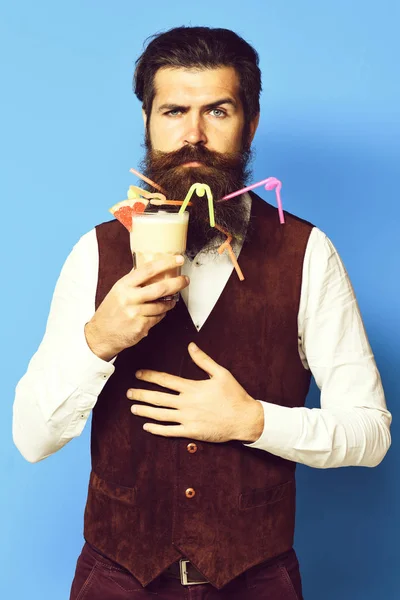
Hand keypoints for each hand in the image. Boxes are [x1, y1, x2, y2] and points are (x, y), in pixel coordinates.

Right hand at [85, 256, 188, 360]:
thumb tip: (150, 267)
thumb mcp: (117, 291)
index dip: (166, 263)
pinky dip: (161, 315)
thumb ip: (133, 281)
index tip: (177, 260)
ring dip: (169, 303)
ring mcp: (135, 313)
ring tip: (171, 300)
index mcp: (124, 285)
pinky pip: (158, 318)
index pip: (148, 270)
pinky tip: (158, 313)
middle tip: (185, 280)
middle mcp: (129, 298)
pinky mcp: (141, 326)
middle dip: (177, 283)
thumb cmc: (110, 312)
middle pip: (160, 288)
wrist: (101, 334)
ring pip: (161, 305)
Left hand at [126, 343, 263, 442]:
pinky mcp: (191, 432)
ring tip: (133, 408)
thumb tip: (191, 346)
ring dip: (145, 411)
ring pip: (160, 415)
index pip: (165, 380)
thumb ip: (204, 360)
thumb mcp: (221, 373)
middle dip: (141, 394)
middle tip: (129, 392)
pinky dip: (157, 430)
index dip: (150, 376)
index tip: (138, 374)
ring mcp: (188, 419)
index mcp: (192, 388)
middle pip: (158, 398)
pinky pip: (170, 431)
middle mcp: (186, 403)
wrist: (245, 419)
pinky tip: (147, 427)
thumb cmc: (235, 396)